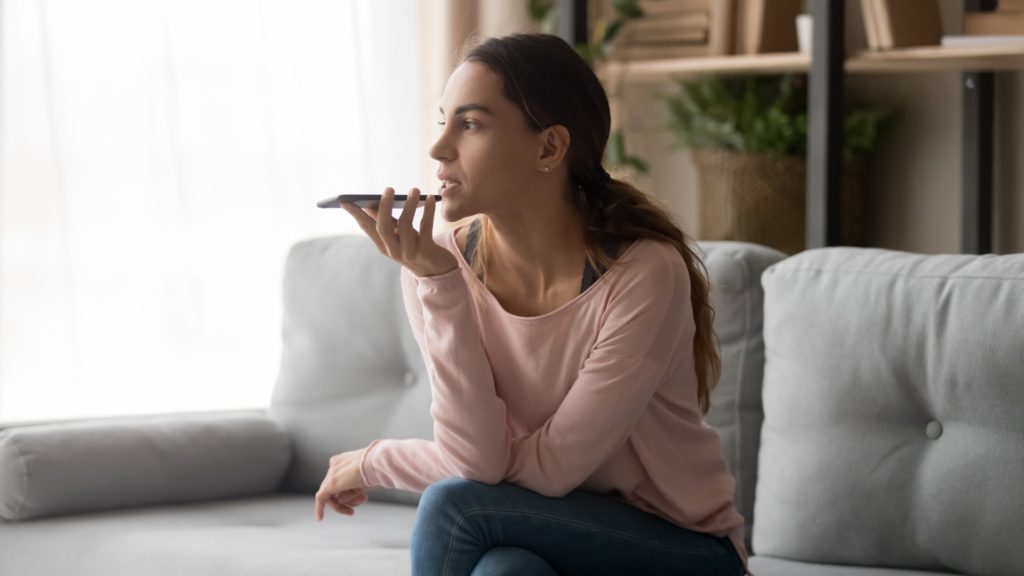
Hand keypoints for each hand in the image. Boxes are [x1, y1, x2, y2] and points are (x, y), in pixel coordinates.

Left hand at [315, 448, 370, 521]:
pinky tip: (320, 518)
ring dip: (347, 502)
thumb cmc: (377, 468)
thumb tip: (356, 495)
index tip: (363, 497)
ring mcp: (332, 473)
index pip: (341, 481)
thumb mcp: (365, 477)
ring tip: (362, 498)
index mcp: (343, 460)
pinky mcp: (330, 484)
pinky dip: (319, 509)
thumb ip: (355, 485)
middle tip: (359, 505)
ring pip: (333, 496)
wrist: (378, 462)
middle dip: (350, 499)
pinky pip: (321, 498)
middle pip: (336, 490)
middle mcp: (335, 465)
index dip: (352, 493)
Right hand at [340, 187, 457, 277]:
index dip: (355, 214)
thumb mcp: (398, 235)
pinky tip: (429, 199)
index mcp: (382, 245)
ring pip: (404, 225)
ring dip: (409, 205)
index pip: (366, 227)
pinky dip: (428, 211)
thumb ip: (386, 221)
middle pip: (383, 227)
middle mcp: (392, 250)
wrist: (437, 270)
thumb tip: (369, 204)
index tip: (344, 200)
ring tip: (415, 190)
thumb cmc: (415, 246)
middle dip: (384, 206)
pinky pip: (425, 228)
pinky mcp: (426, 251)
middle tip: (389, 188)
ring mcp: (408, 252)